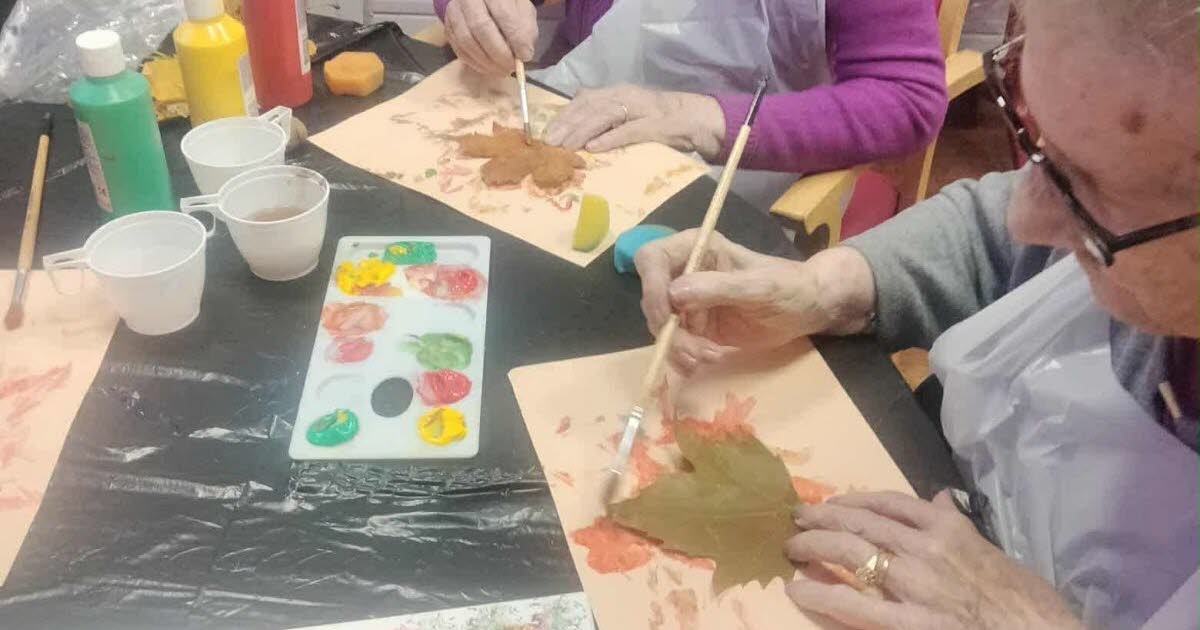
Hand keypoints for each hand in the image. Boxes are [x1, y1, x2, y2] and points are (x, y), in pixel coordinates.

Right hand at [443, 0, 536, 76]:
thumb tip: (523, 53)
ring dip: (486, 62)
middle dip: (499, 53)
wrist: (486, 4)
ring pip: (466, 41)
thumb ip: (526, 29)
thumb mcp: (523, 11)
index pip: (503, 14)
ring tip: (502, 69)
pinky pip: (459, 50)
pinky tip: (489, 68)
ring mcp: (454, 11)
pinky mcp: (448, 27)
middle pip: (480, 27)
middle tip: (512, 66)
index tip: (525, 55)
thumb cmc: (508, 7)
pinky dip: (475, 63)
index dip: (515, 38)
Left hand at [543, 85, 724, 157]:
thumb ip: (608, 113)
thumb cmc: (664, 120)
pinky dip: (609, 139)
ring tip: (564, 145)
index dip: (564, 115)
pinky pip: (628, 131)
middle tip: (548, 143)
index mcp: (619, 93)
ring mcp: (641, 109)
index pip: (584, 100)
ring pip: (603, 116)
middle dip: (566, 124)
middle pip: (589, 106)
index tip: (546, 133)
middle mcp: (626, 96)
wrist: (700, 119)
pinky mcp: (655, 125)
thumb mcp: (631, 112)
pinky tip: (593, 148)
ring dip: (581, 131)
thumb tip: (579, 116)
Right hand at [634, 230, 823, 375]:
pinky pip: (675, 344)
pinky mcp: (696, 328)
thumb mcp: (758, 286)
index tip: (669, 316)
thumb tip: (673, 294)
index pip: (652, 259)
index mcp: (697, 248)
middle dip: (668, 329)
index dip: (651, 287)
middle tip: (694, 350)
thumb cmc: (789, 286)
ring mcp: (688, 302)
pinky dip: (683, 357)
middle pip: (652, 299)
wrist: (808, 309)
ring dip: (678, 348)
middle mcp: (685, 273)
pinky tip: (705, 361)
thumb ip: (717, 288)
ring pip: (661, 327)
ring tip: (708, 357)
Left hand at [785, 491, 1082, 629]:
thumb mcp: (994, 551)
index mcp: (949, 527)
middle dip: (823, 517)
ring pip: (850, 551)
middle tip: (798, 518)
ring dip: (813, 545)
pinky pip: (853, 603)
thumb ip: (960, 524)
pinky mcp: (909, 622)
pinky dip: (820, 593)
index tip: (834, 502)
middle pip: (861, 521)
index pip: (889, 501)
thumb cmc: (1027, 600)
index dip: (853, 501)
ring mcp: (915, 584)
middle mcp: (926, 547)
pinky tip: (798, 589)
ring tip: (791, 546)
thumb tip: (941, 497)